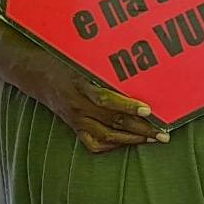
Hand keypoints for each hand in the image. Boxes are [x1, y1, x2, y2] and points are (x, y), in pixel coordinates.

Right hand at [30, 57, 164, 152]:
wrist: (40, 76)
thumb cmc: (68, 62)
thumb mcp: (85, 59)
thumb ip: (107, 67)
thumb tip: (139, 68)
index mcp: (81, 85)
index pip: (105, 99)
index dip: (127, 106)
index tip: (148, 110)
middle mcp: (78, 105)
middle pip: (112, 121)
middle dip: (140, 129)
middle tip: (163, 134)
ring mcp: (76, 120)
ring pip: (107, 136)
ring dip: (133, 139)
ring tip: (154, 138)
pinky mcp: (75, 129)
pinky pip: (95, 143)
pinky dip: (114, 144)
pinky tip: (130, 141)